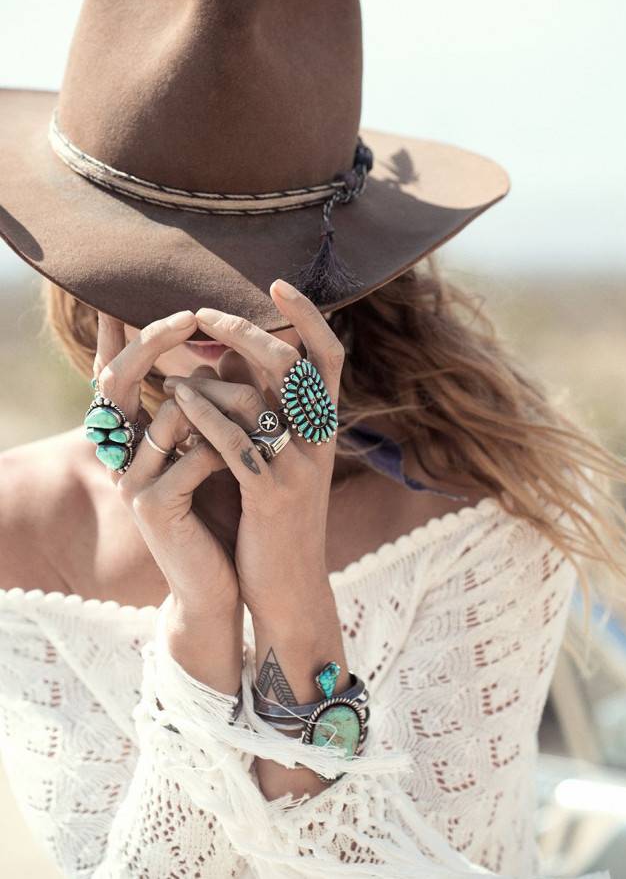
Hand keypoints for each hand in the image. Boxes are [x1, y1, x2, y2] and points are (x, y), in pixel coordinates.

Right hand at [93, 309, 239, 614]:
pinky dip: (231, 448)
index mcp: (135, 438)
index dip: (125, 334)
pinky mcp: (153, 508)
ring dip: (221, 404)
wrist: (222, 584)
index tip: (163, 296)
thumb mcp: (222, 450)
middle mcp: (123, 455)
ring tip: (256, 409)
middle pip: (116, 378)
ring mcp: (134, 481)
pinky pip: (196, 456)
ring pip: (172, 412)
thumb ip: (219, 404)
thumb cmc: (225, 512)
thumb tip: (232, 349)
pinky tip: (252, 458)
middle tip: (194, 314)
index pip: (114, 372)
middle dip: (153, 341)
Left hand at [168, 279, 344, 618]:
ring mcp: (298, 468)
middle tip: (205, 314)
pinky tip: (176, 400)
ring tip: (173, 366)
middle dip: (247, 332)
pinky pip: (235, 441)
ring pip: (259, 400)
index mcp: (324, 427)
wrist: (288, 587)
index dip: (309, 316)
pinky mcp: (270, 495)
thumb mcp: (276, 455)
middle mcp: (319, 441)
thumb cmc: (273, 516)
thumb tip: (232, 351)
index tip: (277, 283)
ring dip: (211, 376)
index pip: (330, 356)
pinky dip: (203, 414)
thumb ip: (260, 404)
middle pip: (292, 366)